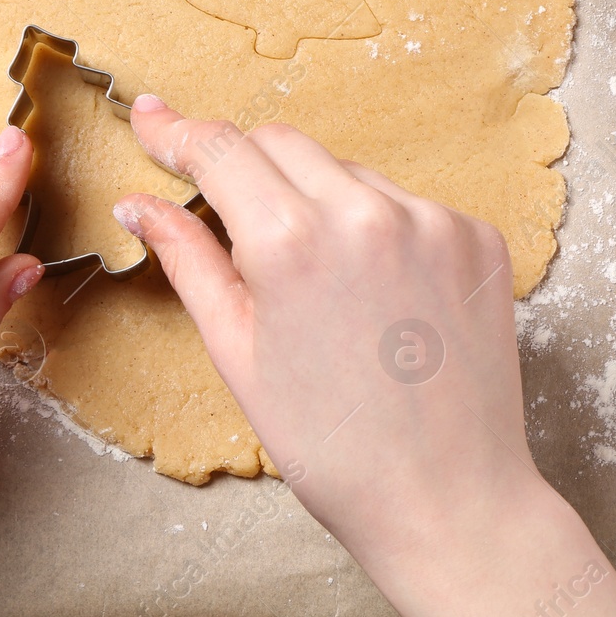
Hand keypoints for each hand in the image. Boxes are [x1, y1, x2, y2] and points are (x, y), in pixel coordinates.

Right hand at [115, 97, 615, 616]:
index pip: (220, 149)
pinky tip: (375, 294)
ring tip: (317, 286)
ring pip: (344, 173)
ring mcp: (432, 219)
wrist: (449, 500)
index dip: (177, 131)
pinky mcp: (476, 236)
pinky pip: (405, 204)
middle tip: (220, 208)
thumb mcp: (238, 354)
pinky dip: (376, 228)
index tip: (152, 116)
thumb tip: (139, 205)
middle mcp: (366, 211)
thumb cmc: (332, 447)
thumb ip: (188, 261)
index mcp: (291, 241)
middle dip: (241, 164)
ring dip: (313, 201)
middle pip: (280, 144)